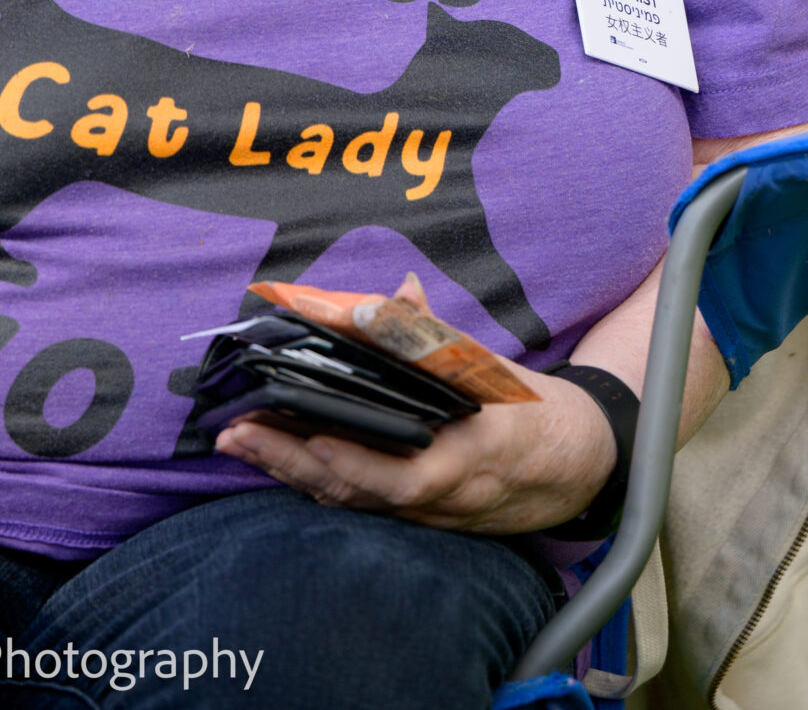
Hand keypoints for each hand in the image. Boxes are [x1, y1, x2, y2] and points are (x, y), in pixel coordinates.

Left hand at [214, 276, 615, 537]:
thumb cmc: (526, 410)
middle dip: (295, 464)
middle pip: (359, 492)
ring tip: (236, 440)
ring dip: (289, 472)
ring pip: (348, 501)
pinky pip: (354, 502)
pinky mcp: (412, 516)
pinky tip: (271, 458)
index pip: (410, 475)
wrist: (571, 468)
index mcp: (470, 457)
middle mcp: (441, 497)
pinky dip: (311, 480)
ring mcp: (424, 514)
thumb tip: (400, 291)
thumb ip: (439, 336)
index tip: (314, 436)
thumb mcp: (493, 368)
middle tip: (238, 432)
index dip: (360, 464)